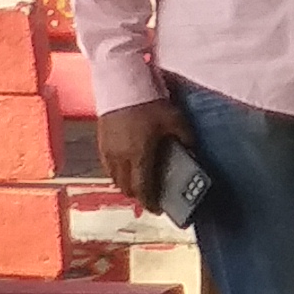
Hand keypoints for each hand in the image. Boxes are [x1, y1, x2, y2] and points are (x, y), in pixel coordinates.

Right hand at [96, 94, 187, 215]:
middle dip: (140, 196)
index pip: (143, 188)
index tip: (158, 210)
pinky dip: (118, 174)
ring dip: (128, 185)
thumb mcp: (176, 120)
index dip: (151, 202)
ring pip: (115, 179)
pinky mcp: (100, 143)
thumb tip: (193, 154)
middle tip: (152, 197)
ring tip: (140, 183)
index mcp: (139, 155)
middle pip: (127, 188)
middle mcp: (120, 158)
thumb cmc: (150, 102)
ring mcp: (107, 151)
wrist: (121, 83)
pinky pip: (108, 167)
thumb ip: (187, 140)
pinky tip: (127, 168)